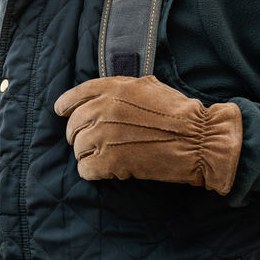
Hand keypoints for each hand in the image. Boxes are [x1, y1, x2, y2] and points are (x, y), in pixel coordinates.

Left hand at [53, 75, 241, 194]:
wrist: (198, 139)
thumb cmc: (178, 113)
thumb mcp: (147, 87)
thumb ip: (120, 89)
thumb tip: (103, 95)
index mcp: (111, 89)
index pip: (74, 97)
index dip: (66, 106)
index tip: (62, 112)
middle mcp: (102, 110)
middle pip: (74, 126)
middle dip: (79, 135)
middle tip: (92, 143)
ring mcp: (104, 136)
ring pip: (78, 149)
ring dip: (88, 155)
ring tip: (105, 158)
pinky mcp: (110, 162)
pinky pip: (85, 169)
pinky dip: (92, 172)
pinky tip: (106, 171)